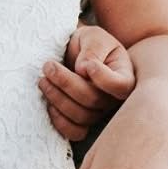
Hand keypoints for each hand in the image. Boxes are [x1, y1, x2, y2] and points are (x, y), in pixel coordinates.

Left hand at [39, 22, 135, 140]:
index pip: (122, 86)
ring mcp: (99, 112)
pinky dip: (59, 121)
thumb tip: (83, 70)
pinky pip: (75, 132)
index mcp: (124, 76)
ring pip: (81, 116)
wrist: (75, 51)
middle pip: (94, 100)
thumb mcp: (94, 36)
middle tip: (48, 66)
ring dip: (57, 98)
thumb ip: (93, 49)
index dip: (104, 79)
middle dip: (66, 83)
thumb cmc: (89, 43)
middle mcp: (113, 98)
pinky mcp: (82, 121)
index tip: (86, 65)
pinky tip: (49, 103)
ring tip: (43, 80)